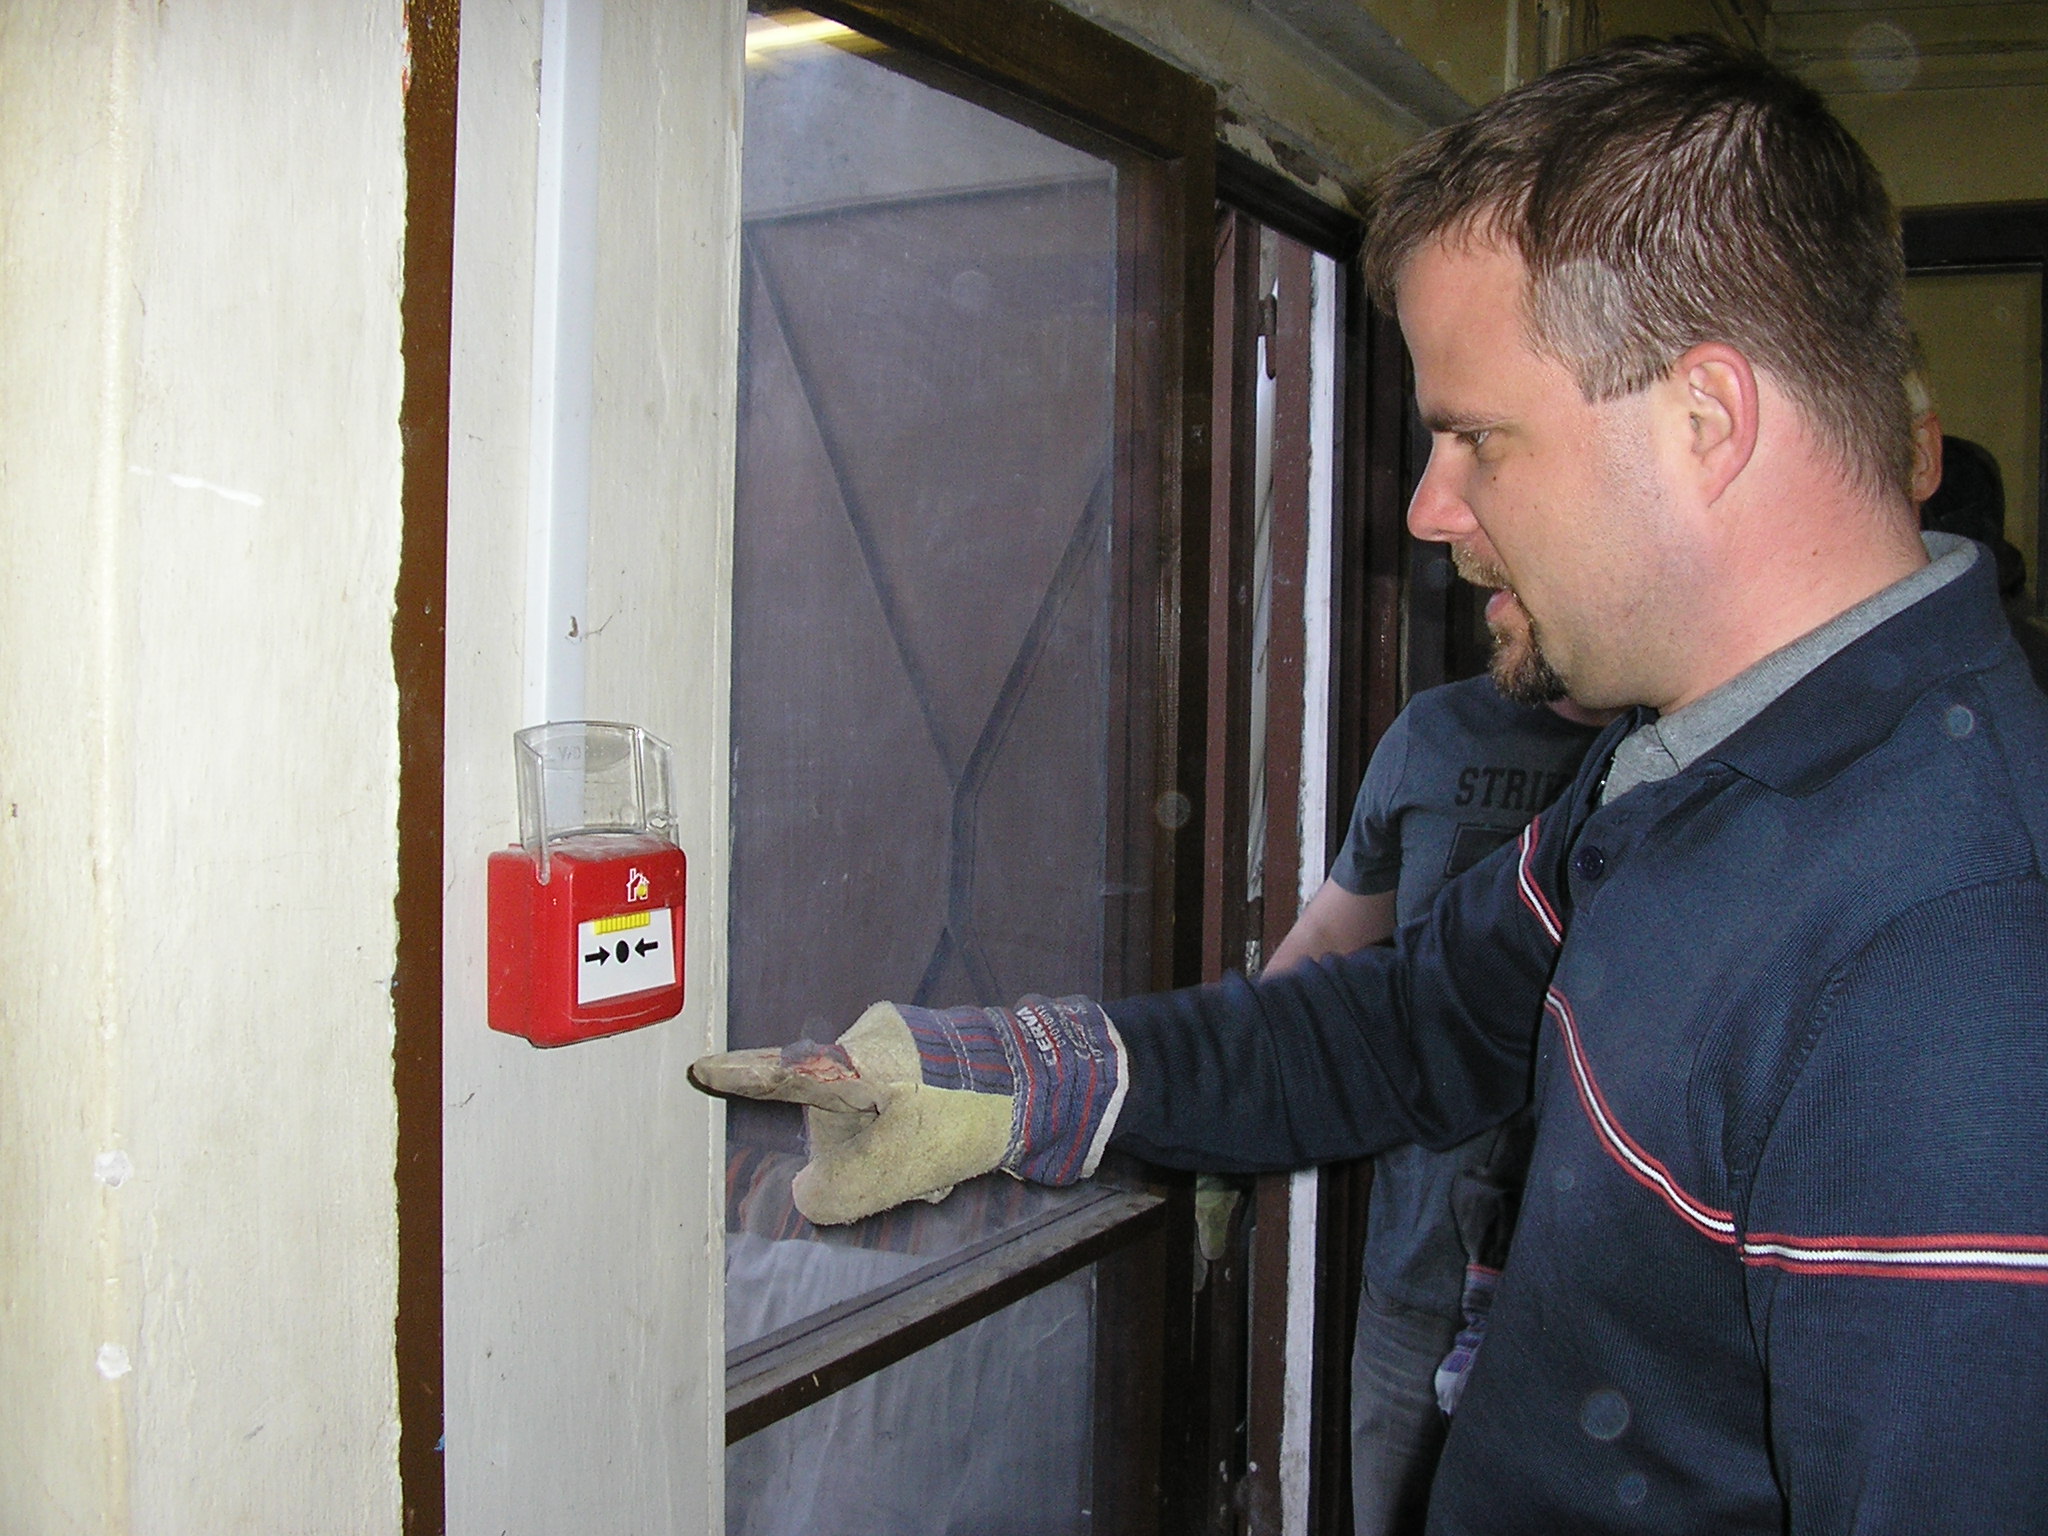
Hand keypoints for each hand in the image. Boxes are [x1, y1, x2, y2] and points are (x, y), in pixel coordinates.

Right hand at [690, 996, 1125, 1224]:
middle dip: (863, 1155)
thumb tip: (808, 1192)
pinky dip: (918, 1134)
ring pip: (874, 1114)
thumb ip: (827, 1193)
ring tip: (938, 1169)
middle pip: (835, 1116)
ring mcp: (902, 1037)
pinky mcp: (931, 1044)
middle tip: (907, 1178)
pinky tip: (952, 1152)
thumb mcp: (886, 1177)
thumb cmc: (962, 1122)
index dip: (736, 1078)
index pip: (779, 1075)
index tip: (698, 1070)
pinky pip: (903, 1099)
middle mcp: (868, 1040)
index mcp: (849, 1065)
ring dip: (897, 1151)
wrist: (1049, 1085)